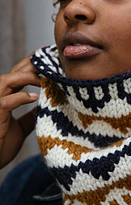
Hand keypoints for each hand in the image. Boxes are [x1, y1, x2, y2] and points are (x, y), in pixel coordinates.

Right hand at [0, 54, 40, 168]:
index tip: (50, 60)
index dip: (33, 65)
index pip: (18, 74)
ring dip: (27, 77)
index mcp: (4, 97)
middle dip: (32, 64)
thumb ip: (30, 114)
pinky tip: (36, 97)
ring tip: (44, 78)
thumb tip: (46, 104)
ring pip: (7, 80)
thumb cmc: (1, 145)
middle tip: (51, 62)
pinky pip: (5, 102)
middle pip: (14, 72)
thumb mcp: (21, 126)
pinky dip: (21, 97)